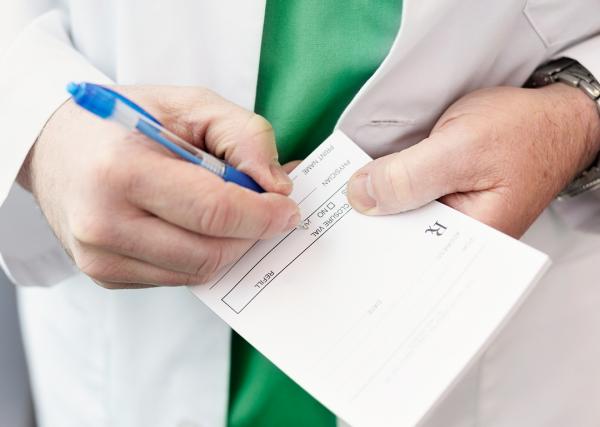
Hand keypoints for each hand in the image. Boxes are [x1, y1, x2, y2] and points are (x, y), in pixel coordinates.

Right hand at [20, 86, 299, 288]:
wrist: (57, 146)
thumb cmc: (125, 120)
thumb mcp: (189, 104)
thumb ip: (243, 135)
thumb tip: (277, 187)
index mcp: (122, 171)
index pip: (213, 211)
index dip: (262, 215)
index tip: (288, 210)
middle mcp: (103, 223)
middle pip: (210, 251)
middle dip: (252, 234)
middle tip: (268, 209)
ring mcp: (101, 257)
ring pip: (198, 271)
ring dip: (229, 246)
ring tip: (232, 212)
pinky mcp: (106, 275)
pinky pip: (178, 277)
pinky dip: (201, 254)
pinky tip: (196, 225)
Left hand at [347, 84, 599, 236]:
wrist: (551, 114)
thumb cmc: (522, 131)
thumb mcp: (462, 148)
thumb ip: (409, 176)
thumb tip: (359, 197)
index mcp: (471, 241)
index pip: (411, 257)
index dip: (371, 246)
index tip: (333, 236)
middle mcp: (458, 238)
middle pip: (402, 241)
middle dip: (367, 228)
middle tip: (323, 220)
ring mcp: (451, 218)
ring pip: (401, 219)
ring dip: (375, 207)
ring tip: (336, 204)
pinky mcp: (443, 198)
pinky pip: (408, 200)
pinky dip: (389, 191)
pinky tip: (363, 187)